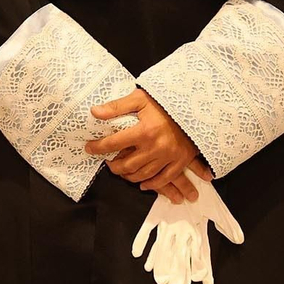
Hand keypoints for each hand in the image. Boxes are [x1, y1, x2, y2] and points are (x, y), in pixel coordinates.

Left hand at [87, 89, 208, 203]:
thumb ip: (116, 106)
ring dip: (129, 176)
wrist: (194, 109)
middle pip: (128, 164)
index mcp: (144, 131)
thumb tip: (94, 112)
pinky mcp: (180, 162)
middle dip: (114, 166)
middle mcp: (155, 147)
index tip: (89, 148)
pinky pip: (164, 179)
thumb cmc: (164, 103)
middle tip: (107, 163)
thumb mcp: (139, 99)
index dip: (98, 147)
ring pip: (144, 174)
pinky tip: (143, 183)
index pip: (114, 143)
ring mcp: (168, 157)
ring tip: (121, 171)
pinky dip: (152, 184)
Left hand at [131, 169, 243, 283]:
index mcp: (197, 234)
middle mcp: (182, 233)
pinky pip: (148, 228)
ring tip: (156, 277)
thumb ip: (227, 224)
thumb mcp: (217, 209)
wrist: (190, 176)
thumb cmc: (204, 194)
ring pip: (163, 248)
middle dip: (177, 273)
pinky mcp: (157, 215)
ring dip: (159, 262)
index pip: (200, 257)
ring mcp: (168, 225)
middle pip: (179, 257)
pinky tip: (137, 252)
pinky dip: (142, 239)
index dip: (201, 271)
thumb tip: (238, 240)